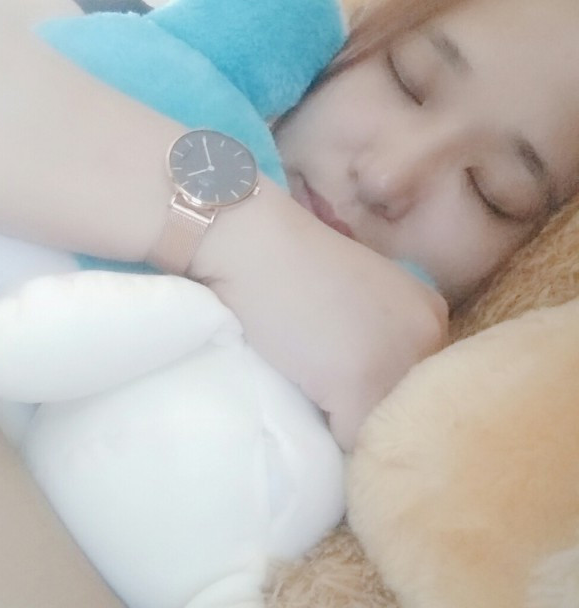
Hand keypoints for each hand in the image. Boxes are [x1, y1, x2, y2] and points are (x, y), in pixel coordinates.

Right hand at [190, 181, 447, 450]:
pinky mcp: (361, 384)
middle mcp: (430, 337)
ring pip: (378, 427)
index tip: (340, 374)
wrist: (254, 245)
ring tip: (310, 387)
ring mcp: (398, 360)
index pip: (416, 382)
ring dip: (344, 422)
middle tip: (322, 384)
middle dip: (365, 409)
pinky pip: (348, 439)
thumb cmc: (293, 266)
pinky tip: (300, 394)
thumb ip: (377, 344)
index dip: (377, 388)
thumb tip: (368, 403)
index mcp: (431, 314)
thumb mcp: (354, 303)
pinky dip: (321, 431)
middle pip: (403, 409)